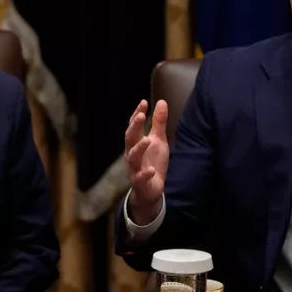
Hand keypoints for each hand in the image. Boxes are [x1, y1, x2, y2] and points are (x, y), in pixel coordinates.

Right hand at [124, 99, 168, 224]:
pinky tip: (151, 170)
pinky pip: (140, 178)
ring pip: (133, 157)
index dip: (137, 114)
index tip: (144, 103)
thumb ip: (159, 123)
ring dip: (139, 148)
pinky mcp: (140, 182)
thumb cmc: (152, 162)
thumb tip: (161, 101)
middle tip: (142, 116)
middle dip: (134, 127)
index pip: (134, 126)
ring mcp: (134, 168)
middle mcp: (131, 154)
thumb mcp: (159, 141)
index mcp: (135, 143)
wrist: (150, 190)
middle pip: (129, 138)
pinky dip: (145, 174)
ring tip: (147, 140)